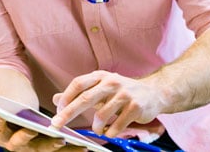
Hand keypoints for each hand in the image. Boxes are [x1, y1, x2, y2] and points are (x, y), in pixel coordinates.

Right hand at [0, 96, 85, 150]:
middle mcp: (13, 142)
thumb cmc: (0, 100)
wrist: (11, 106)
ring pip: (41, 149)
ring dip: (53, 147)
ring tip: (64, 140)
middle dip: (28, 139)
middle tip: (36, 131)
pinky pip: (57, 149)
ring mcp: (30, 146)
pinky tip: (83, 146)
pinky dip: (70, 149)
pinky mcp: (45, 145)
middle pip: (20, 144)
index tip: (3, 114)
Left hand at [50, 70, 166, 137]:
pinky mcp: (135, 107)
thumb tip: (55, 99)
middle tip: (57, 125)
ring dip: (97, 128)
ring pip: (101, 116)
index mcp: (102, 76)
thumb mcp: (101, 88)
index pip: (78, 83)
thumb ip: (79, 94)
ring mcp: (125, 94)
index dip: (66, 97)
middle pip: (85, 99)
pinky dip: (111, 132)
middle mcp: (112, 83)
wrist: (154, 93)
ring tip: (100, 129)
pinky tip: (112, 130)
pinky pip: (116, 126)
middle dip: (68, 114)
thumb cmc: (123, 91)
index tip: (57, 111)